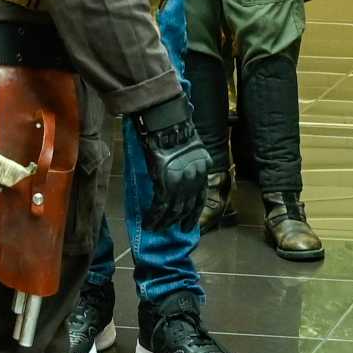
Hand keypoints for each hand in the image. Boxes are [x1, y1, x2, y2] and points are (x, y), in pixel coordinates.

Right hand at [132, 98, 215, 231]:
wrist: (167, 123)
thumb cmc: (175, 128)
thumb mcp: (192, 147)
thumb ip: (189, 162)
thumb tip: (180, 172)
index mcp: (203, 170)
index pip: (199, 198)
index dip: (194, 214)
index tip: (188, 225)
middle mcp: (194, 180)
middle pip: (187, 207)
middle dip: (179, 221)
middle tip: (172, 229)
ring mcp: (180, 184)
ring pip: (173, 211)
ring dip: (164, 223)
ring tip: (156, 229)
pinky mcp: (164, 184)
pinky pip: (159, 207)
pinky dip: (154, 218)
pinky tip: (149, 224)